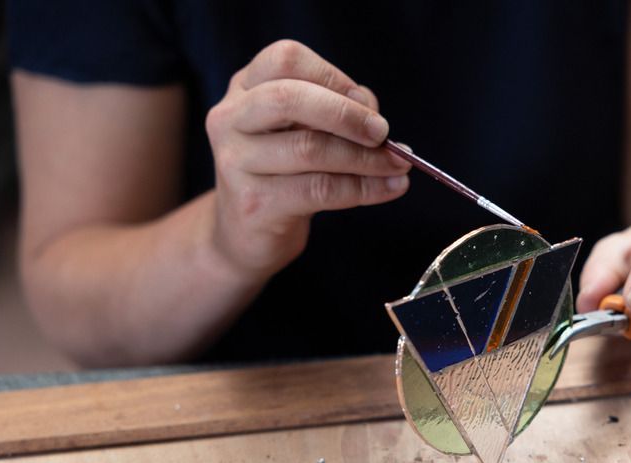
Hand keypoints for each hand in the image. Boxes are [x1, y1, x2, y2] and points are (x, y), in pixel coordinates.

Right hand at [205, 40, 410, 278]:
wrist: (244, 235)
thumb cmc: (283, 175)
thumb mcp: (306, 133)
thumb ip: (337, 114)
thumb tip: (374, 114)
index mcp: (245, 88)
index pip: (286, 59)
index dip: (333, 76)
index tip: (366, 102)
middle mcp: (231, 118)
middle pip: (289, 98)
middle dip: (347, 114)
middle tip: (384, 133)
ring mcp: (236, 161)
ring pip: (309, 148)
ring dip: (365, 158)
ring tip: (399, 166)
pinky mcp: (254, 203)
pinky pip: (319, 189)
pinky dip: (363, 188)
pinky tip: (390, 188)